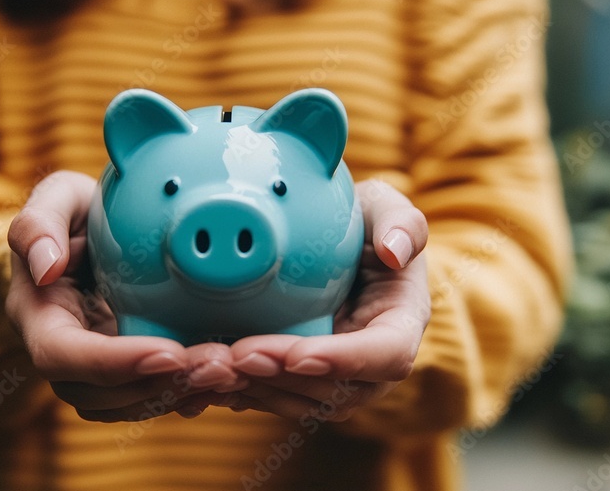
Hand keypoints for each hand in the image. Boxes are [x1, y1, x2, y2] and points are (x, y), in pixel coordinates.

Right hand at [6, 171, 240, 421]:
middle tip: (219, 364)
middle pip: (99, 393)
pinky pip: (150, 399)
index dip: (114, 362)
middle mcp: (61, 353)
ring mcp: (94, 368)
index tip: (169, 351)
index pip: (62, 355)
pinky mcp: (127, 372)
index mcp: (36, 314)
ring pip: (129, 405)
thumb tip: (45, 268)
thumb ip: (39, 224)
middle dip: (160, 385)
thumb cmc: (75, 212)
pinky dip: (188, 396)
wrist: (97, 231)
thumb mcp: (57, 198)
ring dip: (181, 394)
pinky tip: (227, 381)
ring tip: (231, 372)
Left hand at [228, 179, 429, 420]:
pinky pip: (274, 399)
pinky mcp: (302, 382)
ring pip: (301, 402)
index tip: (299, 355)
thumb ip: (401, 223)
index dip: (343, 361)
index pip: (386, 355)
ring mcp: (338, 379)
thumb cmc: (366, 224)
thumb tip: (394, 251)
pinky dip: (241, 391)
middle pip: (336, 389)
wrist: (341, 247)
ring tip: (215, 366)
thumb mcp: (385, 208)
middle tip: (238, 355)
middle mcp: (374, 364)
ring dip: (257, 388)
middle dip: (284, 376)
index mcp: (402, 323)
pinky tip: (207, 375)